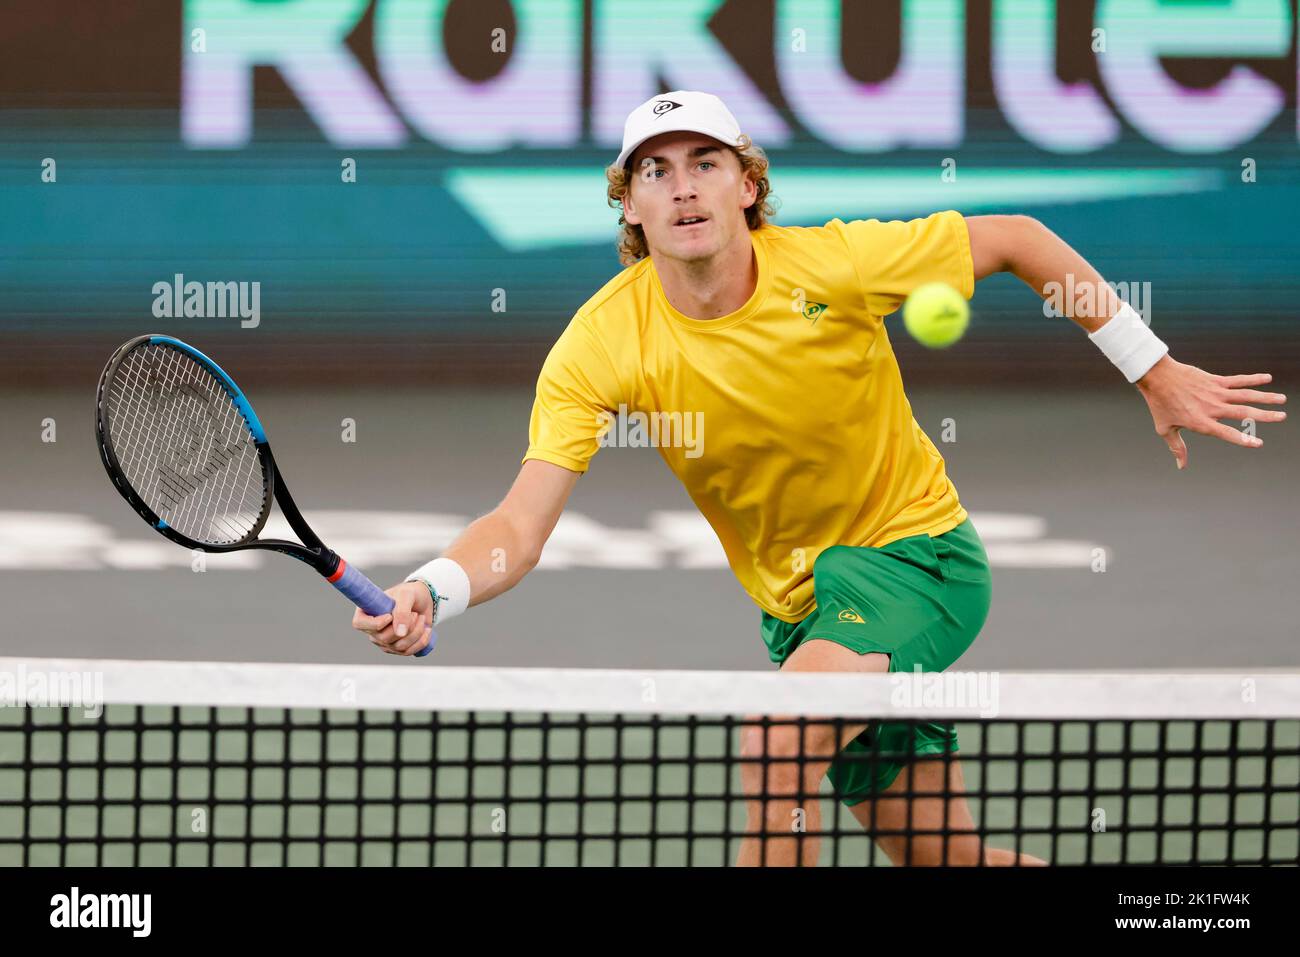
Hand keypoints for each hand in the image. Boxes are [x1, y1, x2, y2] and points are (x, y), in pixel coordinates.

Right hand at [351, 581, 434, 655]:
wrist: (423, 601)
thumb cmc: (409, 594)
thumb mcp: (406, 595)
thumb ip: (401, 612)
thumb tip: (400, 634)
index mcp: (366, 612)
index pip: (359, 624)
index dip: (375, 624)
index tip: (390, 616)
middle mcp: (372, 630)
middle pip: (384, 638)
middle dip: (406, 626)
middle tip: (415, 614)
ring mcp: (384, 641)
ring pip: (399, 646)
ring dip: (416, 632)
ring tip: (421, 618)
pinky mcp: (398, 648)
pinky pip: (409, 651)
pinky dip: (421, 641)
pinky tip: (426, 629)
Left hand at [1135, 356, 1285, 468]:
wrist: (1156, 377)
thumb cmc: (1159, 405)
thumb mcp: (1165, 429)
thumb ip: (1177, 447)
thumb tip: (1181, 466)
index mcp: (1200, 422)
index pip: (1226, 433)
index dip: (1243, 439)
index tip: (1258, 443)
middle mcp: (1211, 408)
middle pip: (1243, 412)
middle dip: (1265, 415)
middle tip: (1282, 416)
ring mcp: (1214, 393)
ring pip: (1245, 395)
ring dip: (1265, 396)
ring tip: (1281, 399)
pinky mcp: (1214, 381)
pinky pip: (1237, 380)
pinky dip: (1253, 378)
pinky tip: (1268, 378)